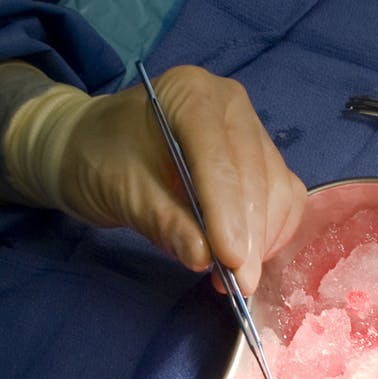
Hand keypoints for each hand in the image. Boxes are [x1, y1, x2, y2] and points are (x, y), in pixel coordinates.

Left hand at [55, 65, 306, 294]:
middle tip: (239, 284)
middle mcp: (230, 105)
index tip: (232, 261)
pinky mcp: (261, 158)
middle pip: (256, 174)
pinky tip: (249, 256)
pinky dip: (271, 231)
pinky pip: (283, 197)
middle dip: (250, 234)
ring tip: (236, 276)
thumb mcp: (119, 190)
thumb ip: (162, 220)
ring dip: (263, 238)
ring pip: (277, 188)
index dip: (228, 212)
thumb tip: (204, 258)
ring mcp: (250, 129)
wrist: (94, 146)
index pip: (220, 158)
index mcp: (191, 95)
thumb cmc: (100, 159)